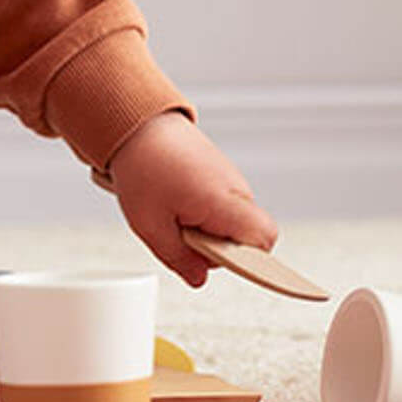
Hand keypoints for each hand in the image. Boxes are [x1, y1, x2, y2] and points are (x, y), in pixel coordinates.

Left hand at [108, 111, 277, 288]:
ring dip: (208, 229)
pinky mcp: (221, 174)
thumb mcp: (150, 224)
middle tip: (181, 234)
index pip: (264, 240)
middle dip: (218, 247)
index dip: (251, 260)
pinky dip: (203, 212)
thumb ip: (178, 257)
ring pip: (233, 222)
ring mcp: (231, 180)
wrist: (136, 123)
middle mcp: (236, 190)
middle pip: (248, 237)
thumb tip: (199, 279)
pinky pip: (223, 206)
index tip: (226, 263)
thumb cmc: (143, 167)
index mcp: (225, 202)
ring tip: (173, 212)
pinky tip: (177, 202)